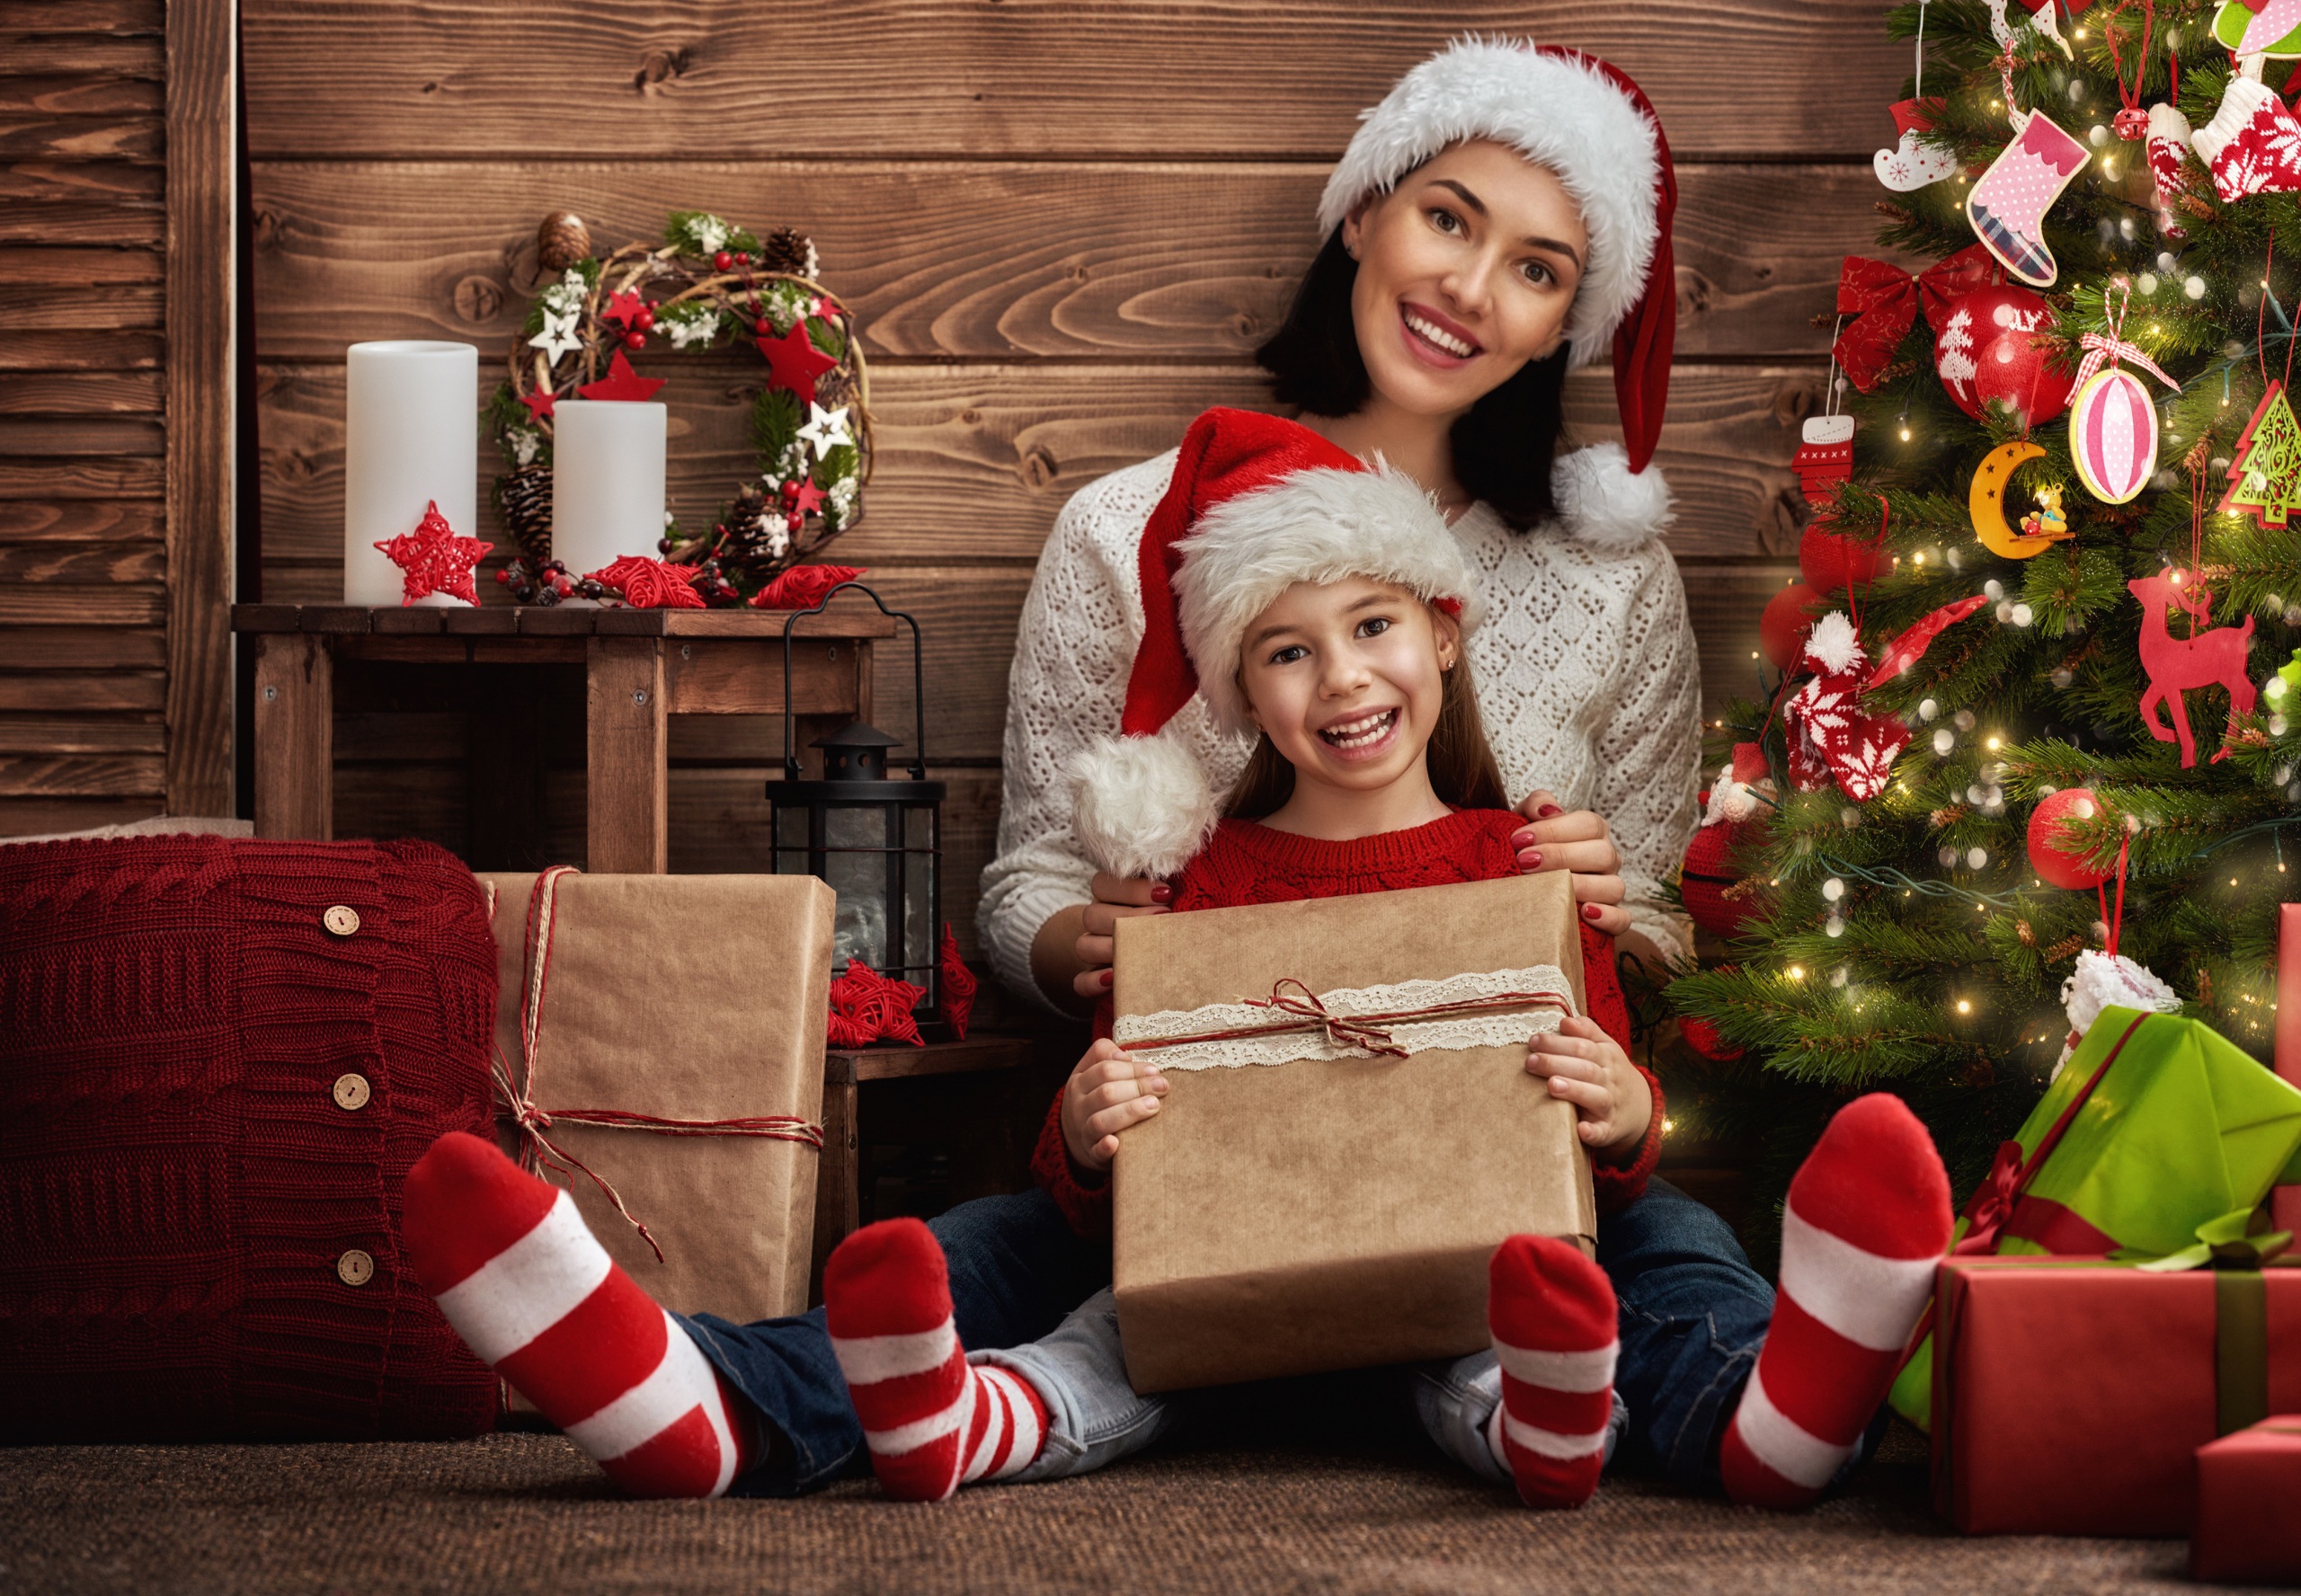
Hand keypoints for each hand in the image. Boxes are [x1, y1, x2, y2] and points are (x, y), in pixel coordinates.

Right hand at [1061, 1038, 1168, 1169]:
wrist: (1075, 1138)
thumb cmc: (1093, 1099)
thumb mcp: (1091, 1073)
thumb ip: (1105, 1056)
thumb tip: (1127, 1056)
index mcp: (1079, 1082)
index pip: (1105, 1069)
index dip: (1132, 1069)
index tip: (1155, 1070)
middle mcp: (1078, 1106)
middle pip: (1106, 1093)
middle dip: (1138, 1087)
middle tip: (1162, 1087)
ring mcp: (1082, 1131)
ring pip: (1101, 1121)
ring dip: (1130, 1111)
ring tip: (1154, 1106)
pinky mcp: (1091, 1153)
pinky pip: (1096, 1151)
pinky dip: (1105, 1147)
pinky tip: (1116, 1143)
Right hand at [1070, 872, 1171, 999]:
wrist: (1163, 949)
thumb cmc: (1171, 917)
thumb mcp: (1167, 900)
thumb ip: (1168, 890)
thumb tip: (1177, 889)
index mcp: (1109, 896)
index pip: (1102, 884)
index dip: (1132, 888)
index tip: (1167, 893)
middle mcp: (1097, 921)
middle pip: (1092, 915)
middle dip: (1129, 916)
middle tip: (1163, 918)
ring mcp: (1093, 949)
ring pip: (1084, 946)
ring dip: (1111, 948)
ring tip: (1144, 951)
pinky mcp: (1092, 979)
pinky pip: (1080, 982)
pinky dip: (1093, 981)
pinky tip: (1113, 979)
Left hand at [1512, 789, 1628, 937]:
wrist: (1517, 882)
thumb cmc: (1526, 848)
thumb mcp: (1525, 821)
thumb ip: (1536, 805)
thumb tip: (1548, 811)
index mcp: (1592, 831)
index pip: (1588, 824)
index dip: (1553, 830)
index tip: (1518, 840)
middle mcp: (1607, 858)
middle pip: (1602, 853)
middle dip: (1561, 857)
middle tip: (1524, 862)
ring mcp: (1611, 888)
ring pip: (1614, 887)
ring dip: (1580, 887)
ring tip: (1548, 889)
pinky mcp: (1611, 917)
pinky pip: (1622, 919)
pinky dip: (1608, 917)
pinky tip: (1584, 912)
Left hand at [1526, 1015, 1652, 1161]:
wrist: (1641, 1108)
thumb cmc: (1611, 1074)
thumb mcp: (1606, 1048)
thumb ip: (1587, 1032)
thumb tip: (1565, 1021)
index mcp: (1607, 1057)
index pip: (1582, 1046)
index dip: (1558, 1043)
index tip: (1533, 1041)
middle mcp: (1610, 1079)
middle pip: (1585, 1068)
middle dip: (1557, 1063)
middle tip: (1531, 1062)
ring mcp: (1611, 1105)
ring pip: (1596, 1096)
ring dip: (1574, 1090)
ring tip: (1552, 1085)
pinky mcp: (1609, 1129)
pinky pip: (1602, 1132)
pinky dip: (1593, 1132)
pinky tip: (1581, 1129)